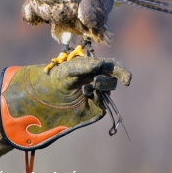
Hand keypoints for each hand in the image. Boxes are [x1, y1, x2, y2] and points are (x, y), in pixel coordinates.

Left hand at [0, 57, 130, 149]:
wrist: (43, 97)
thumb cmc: (55, 78)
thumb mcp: (68, 68)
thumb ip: (85, 65)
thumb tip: (101, 64)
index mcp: (93, 68)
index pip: (113, 68)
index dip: (122, 72)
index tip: (128, 80)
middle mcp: (96, 80)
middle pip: (112, 80)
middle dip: (105, 80)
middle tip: (94, 81)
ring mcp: (96, 94)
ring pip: (108, 91)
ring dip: (100, 88)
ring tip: (85, 88)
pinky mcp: (94, 108)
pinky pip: (103, 104)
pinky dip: (97, 99)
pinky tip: (85, 95)